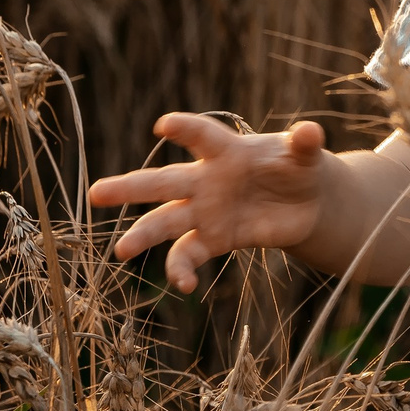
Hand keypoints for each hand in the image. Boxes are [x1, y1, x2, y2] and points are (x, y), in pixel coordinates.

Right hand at [87, 113, 328, 291]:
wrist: (306, 201)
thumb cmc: (296, 166)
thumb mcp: (305, 154)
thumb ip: (305, 144)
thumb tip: (313, 133)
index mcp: (226, 151)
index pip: (201, 136)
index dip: (184, 129)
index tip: (164, 125)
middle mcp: (206, 180)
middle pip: (163, 182)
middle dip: (130, 187)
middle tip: (97, 193)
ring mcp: (206, 211)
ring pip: (166, 223)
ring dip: (144, 235)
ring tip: (121, 252)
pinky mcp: (215, 238)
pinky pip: (190, 254)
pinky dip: (183, 269)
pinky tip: (184, 285)